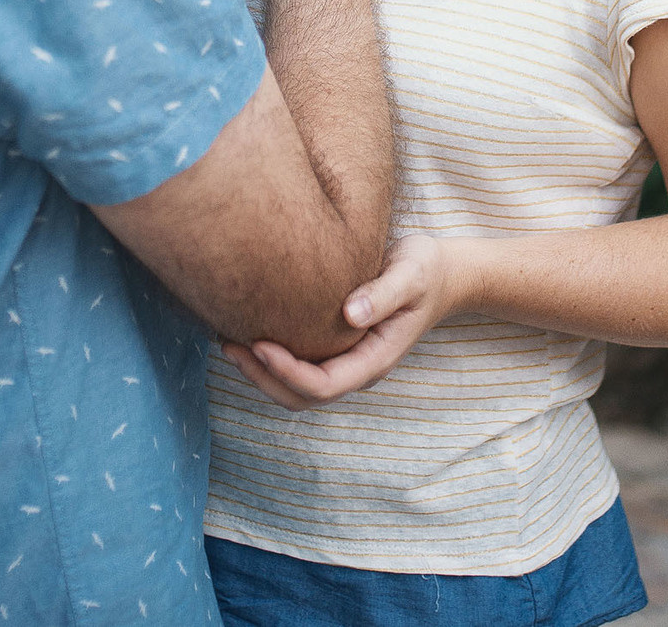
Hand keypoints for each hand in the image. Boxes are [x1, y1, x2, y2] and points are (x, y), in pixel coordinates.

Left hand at [220, 235, 459, 408]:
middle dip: (262, 378)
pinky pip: (297, 366)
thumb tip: (350, 314)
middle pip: (302, 397)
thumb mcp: (412, 274)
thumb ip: (384, 294)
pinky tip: (246, 331)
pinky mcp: (334, 347)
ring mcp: (345, 361)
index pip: (324, 385)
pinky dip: (268, 359)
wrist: (439, 272)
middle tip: (229, 344)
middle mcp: (357, 369)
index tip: (258, 343)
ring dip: (259, 373)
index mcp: (375, 360)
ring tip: (228, 341)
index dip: (287, 372)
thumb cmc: (426, 270)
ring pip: (295, 389)